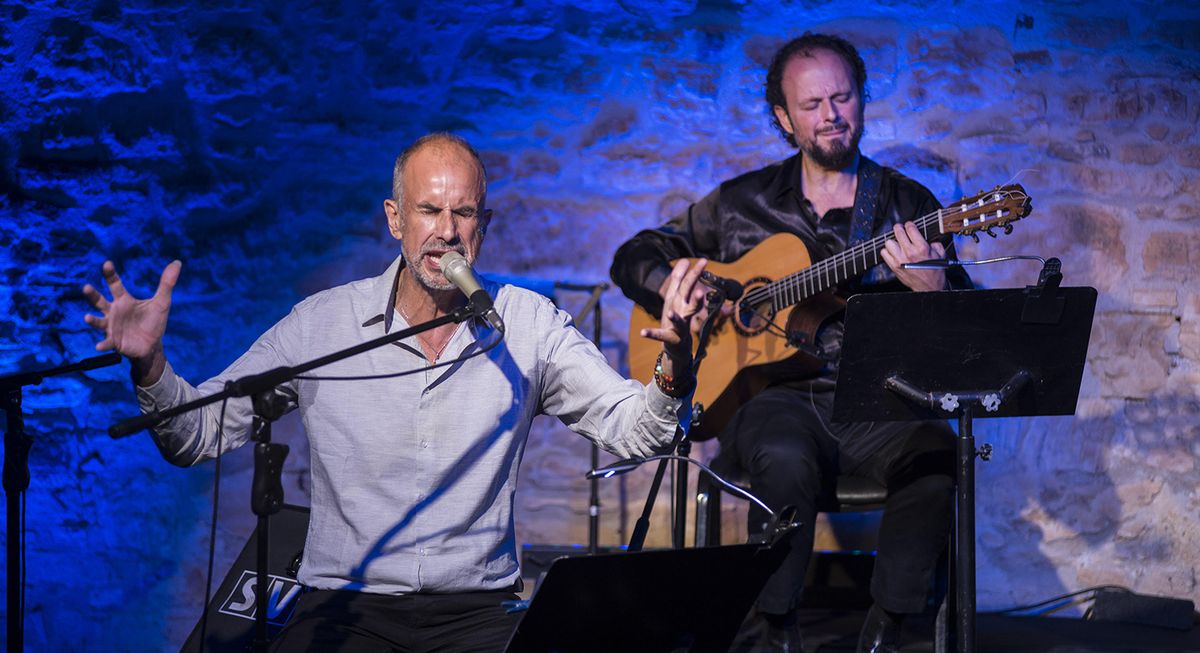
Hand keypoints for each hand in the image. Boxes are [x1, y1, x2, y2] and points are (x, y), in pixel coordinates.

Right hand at [83, 260, 180, 383]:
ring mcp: (111, 327)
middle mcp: (114, 312)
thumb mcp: (162, 302)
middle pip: (99, 301)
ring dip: (93, 320)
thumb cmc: (153, 321)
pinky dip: (103, 344)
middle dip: (93, 295)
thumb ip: (167, 283)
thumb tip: (177, 262)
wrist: (152, 345)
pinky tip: (99, 346)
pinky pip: (106, 342)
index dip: (111, 275)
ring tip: (87, 317)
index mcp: (124, 300)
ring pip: (99, 321)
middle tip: (86, 287)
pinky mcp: (114, 341)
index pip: (115, 285)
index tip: (107, 264)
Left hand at [642, 259, 706, 378]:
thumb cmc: (677, 318)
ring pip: (680, 321)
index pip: (689, 284)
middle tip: (701, 288)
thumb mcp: (676, 297)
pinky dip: (652, 334)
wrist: (678, 346)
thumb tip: (684, 260)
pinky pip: (660, 335)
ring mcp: (678, 327)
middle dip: (695, 291)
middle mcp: (683, 312)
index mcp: (682, 302)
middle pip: (688, 299)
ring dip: (675, 317)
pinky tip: (643, 332)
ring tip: (670, 313)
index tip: (704, 260)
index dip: (695, 272)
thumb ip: (680, 279)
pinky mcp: (669, 338)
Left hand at [880, 222, 946, 291]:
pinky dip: (887, 251)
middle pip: (898, 232)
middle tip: (900, 228)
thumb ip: (935, 243)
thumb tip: (930, 238)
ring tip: (897, 242)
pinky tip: (893, 251)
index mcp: (921, 248)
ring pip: (889, 242)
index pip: (910, 228)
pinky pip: (884, 253)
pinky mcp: (894, 266)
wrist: (929, 287)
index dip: (909, 224)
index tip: (909, 225)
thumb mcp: (940, 254)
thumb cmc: (935, 272)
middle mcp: (909, 253)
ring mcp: (900, 260)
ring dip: (893, 241)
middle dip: (899, 228)